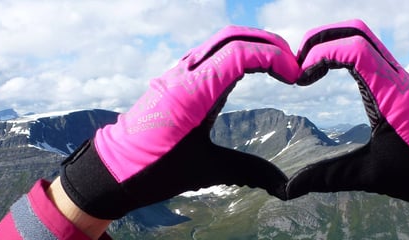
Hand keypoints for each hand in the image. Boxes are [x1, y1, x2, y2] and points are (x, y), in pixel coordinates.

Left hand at [60, 26, 299, 219]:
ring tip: (278, 65)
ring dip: (252, 45)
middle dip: (268, 45)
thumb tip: (284, 185)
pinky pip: (210, 53)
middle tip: (293, 65)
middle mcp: (185, 74)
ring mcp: (178, 73)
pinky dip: (235, 53)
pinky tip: (250, 70)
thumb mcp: (206, 170)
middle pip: (234, 37)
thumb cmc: (154, 170)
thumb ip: (248, 171)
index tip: (294, 77)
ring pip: (221, 41)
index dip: (273, 58)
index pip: (240, 54)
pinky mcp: (176, 80)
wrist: (113, 169)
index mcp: (193, 92)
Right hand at [284, 19, 408, 218]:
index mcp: (392, 96)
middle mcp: (396, 79)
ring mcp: (398, 78)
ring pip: (363, 39)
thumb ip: (328, 177)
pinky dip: (342, 54)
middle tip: (297, 65)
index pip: (355, 50)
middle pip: (356, 33)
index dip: (322, 54)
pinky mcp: (397, 84)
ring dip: (331, 45)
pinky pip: (368, 53)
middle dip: (321, 40)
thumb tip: (290, 188)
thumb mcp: (370, 176)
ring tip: (307, 70)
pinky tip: (325, 75)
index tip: (301, 78)